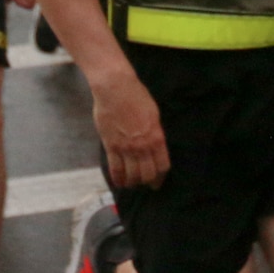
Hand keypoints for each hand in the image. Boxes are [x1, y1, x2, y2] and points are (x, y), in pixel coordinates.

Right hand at [89, 68, 169, 188]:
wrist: (115, 88)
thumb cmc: (136, 96)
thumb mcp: (153, 114)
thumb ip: (154, 133)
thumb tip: (154, 146)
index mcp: (156, 138)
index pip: (162, 166)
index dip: (161, 177)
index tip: (158, 181)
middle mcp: (143, 147)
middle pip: (147, 174)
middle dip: (147, 182)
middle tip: (145, 184)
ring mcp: (126, 148)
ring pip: (132, 175)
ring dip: (133, 182)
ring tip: (132, 183)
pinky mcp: (111, 146)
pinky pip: (115, 169)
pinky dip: (118, 179)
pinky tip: (119, 183)